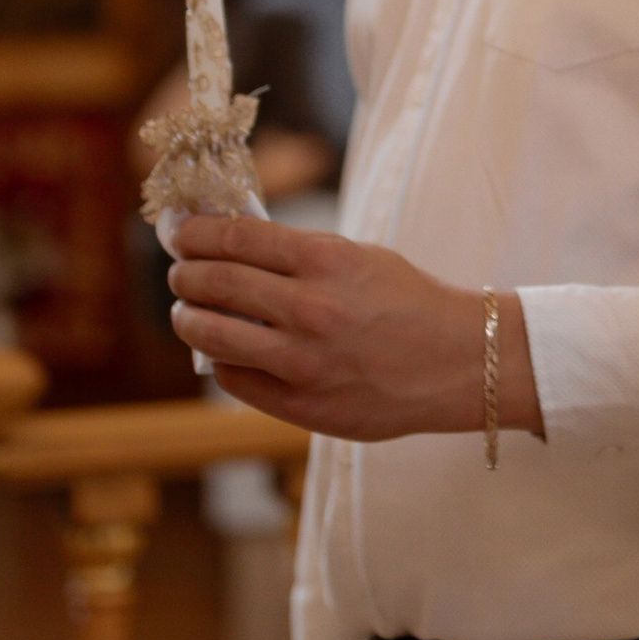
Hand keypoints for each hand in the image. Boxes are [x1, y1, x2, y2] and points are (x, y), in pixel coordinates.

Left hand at [164, 210, 543, 443]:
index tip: (179, 233)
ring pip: (212, 335)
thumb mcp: (359, 257)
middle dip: (184, 275)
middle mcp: (311, 309)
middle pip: (214, 283)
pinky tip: (224, 352)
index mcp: (326, 261)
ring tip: (186, 313)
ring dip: (187, 319)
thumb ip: (297, 255)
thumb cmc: (408, 303)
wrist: (460, 363)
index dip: (194, 233)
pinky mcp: (303, 406)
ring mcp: (304, 362)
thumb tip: (229, 246)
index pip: (233, 238)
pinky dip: (221, 361)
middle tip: (179, 273)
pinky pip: (236, 380)